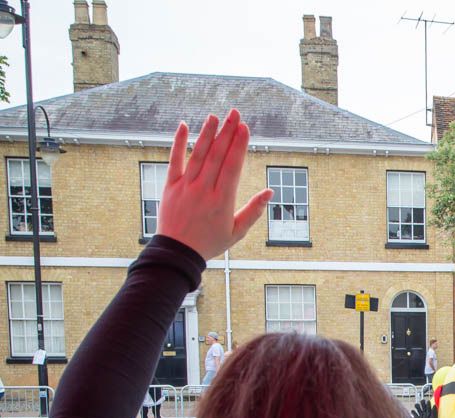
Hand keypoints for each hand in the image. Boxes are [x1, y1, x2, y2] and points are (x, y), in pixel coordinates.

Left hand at [157, 110, 272, 260]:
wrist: (177, 253)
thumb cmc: (210, 243)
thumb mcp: (237, 232)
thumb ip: (253, 211)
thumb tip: (270, 192)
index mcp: (222, 201)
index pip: (232, 167)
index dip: (239, 145)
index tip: (245, 128)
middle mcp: (204, 190)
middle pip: (217, 156)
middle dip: (227, 133)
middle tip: (235, 114)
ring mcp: (186, 186)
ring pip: (198, 155)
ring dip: (207, 133)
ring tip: (215, 117)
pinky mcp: (170, 186)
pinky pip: (174, 161)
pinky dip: (178, 143)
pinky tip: (184, 126)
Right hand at [412, 399, 439, 417]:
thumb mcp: (434, 417)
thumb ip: (434, 411)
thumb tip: (434, 405)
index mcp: (429, 410)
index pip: (427, 404)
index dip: (427, 402)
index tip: (427, 402)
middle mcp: (425, 411)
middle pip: (422, 404)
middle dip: (422, 402)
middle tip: (422, 402)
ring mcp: (421, 414)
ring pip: (417, 407)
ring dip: (417, 406)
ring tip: (418, 407)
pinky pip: (413, 413)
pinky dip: (413, 412)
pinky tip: (414, 413)